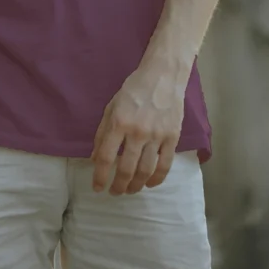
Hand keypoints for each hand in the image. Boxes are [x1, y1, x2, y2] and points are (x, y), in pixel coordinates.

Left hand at [90, 67, 184, 194]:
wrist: (163, 76)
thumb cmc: (134, 89)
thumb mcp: (112, 106)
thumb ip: (102, 132)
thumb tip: (95, 158)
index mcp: (119, 122)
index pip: (106, 157)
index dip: (100, 176)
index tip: (97, 187)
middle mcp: (137, 131)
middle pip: (126, 168)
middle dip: (118, 186)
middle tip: (115, 192)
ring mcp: (157, 135)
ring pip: (145, 171)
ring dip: (136, 186)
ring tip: (130, 190)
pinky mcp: (172, 137)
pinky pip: (165, 165)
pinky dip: (156, 179)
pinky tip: (149, 184)